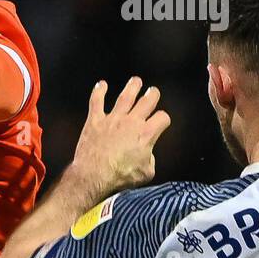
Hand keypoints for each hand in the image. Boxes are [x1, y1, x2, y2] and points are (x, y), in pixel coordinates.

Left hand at [68, 76, 170, 202]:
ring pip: (125, 97)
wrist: (94, 175)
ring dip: (132, 87)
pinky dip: (99, 92)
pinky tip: (101, 85)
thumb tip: (147, 156)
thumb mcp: (145, 173)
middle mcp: (131, 122)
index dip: (164, 119)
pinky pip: (97, 101)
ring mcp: (113, 119)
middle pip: (146, 101)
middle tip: (153, 91)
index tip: (162, 122)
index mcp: (146, 134)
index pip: (162, 118)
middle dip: (152, 94)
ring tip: (136, 81)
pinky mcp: (95, 120)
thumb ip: (150, 160)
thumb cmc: (119, 176)